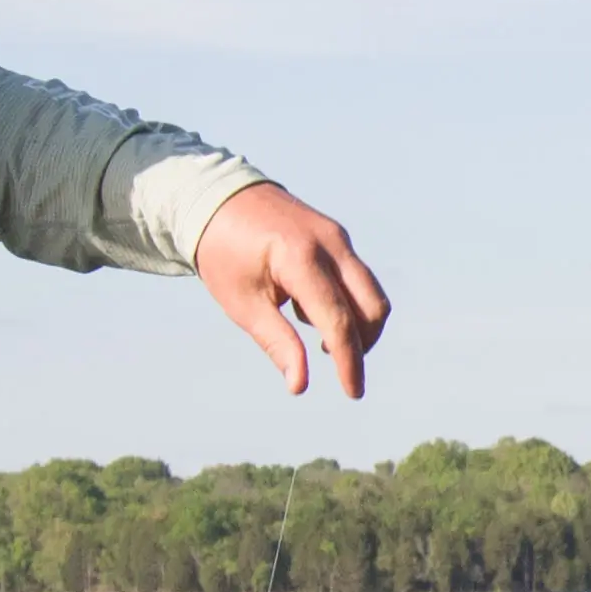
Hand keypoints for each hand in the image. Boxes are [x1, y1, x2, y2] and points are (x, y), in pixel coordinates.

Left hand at [195, 180, 389, 402]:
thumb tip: (299, 386)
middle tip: (337, 367)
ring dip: (358, 324)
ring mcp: (338, 236)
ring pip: (371, 292)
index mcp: (300, 259)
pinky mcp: (338, 236)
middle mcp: (330, 244)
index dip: (349, 362)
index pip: (338, 320)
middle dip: (364, 344)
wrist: (218, 198)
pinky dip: (347, 303)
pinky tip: (309, 307)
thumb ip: (277, 343)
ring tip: (316, 334)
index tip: (352, 392)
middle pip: (372, 307)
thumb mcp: (243, 304)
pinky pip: (358, 278)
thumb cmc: (224, 254)